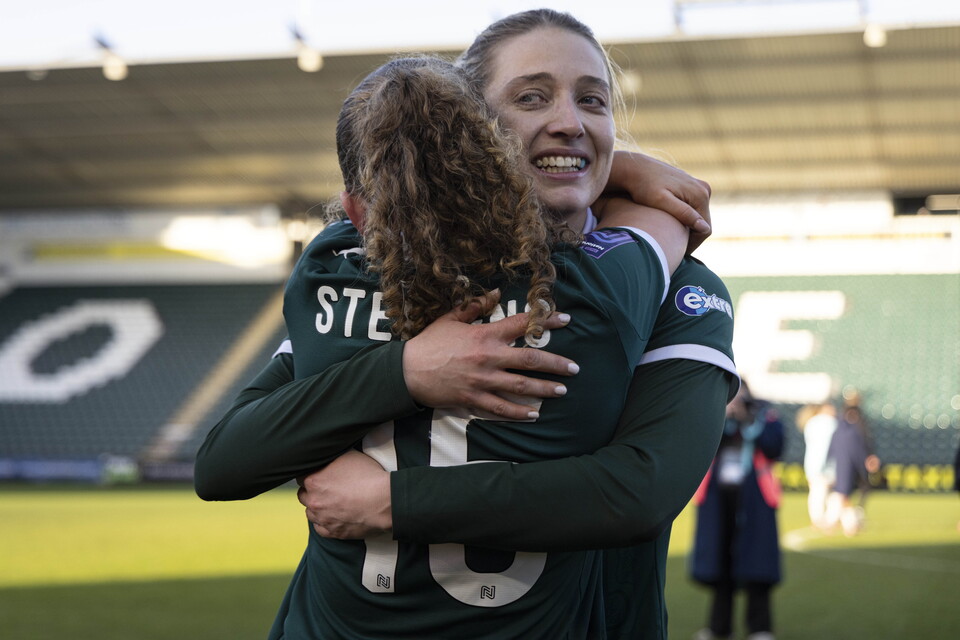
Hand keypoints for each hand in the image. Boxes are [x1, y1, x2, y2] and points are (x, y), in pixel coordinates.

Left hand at [298, 450, 391, 538]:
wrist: (385, 501)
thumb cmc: (369, 477)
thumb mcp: (349, 456)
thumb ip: (331, 458)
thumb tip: (327, 457)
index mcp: (314, 480)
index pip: (300, 476)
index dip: (311, 473)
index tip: (319, 474)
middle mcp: (314, 501)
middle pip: (303, 495)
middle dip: (311, 491)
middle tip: (325, 488)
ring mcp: (323, 518)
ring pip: (310, 513)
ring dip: (316, 507)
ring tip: (329, 503)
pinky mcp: (333, 532)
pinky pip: (320, 528)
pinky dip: (324, 522)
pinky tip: (332, 516)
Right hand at [402, 290, 577, 419]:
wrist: (407, 371)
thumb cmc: (429, 343)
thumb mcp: (450, 319)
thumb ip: (474, 306)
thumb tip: (494, 293)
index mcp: (485, 334)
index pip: (522, 324)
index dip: (546, 321)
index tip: (566, 319)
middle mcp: (488, 357)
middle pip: (530, 359)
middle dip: (556, 364)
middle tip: (574, 368)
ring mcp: (483, 380)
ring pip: (521, 386)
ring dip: (544, 389)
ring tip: (562, 391)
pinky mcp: (474, 398)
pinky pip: (501, 408)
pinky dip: (519, 412)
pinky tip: (534, 414)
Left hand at [607, 150, 711, 253]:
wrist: (634, 168)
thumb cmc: (643, 186)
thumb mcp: (661, 202)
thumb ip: (683, 213)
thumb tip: (704, 227)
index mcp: (700, 193)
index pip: (705, 229)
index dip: (692, 245)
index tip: (677, 254)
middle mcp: (703, 188)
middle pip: (703, 224)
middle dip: (689, 237)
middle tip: (671, 250)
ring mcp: (698, 186)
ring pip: (698, 217)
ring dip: (686, 229)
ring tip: (669, 240)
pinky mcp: (691, 187)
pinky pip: (692, 209)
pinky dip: (683, 220)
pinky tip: (668, 227)